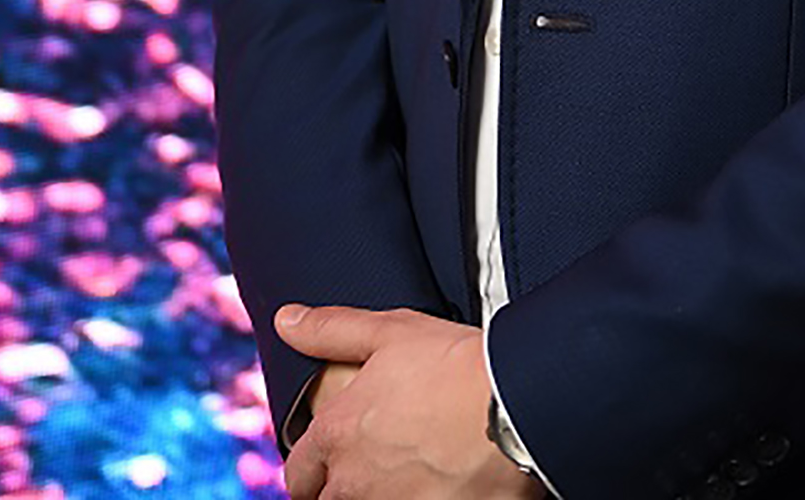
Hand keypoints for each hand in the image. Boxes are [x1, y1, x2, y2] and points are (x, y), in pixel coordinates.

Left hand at [278, 305, 534, 499]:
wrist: (517, 408)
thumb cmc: (456, 367)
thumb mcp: (392, 332)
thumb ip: (333, 330)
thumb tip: (287, 321)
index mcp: (336, 434)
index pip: (299, 471)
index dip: (312, 467)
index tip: (330, 461)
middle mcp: (352, 481)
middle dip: (338, 489)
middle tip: (373, 471)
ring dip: (375, 496)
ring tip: (408, 479)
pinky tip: (437, 489)